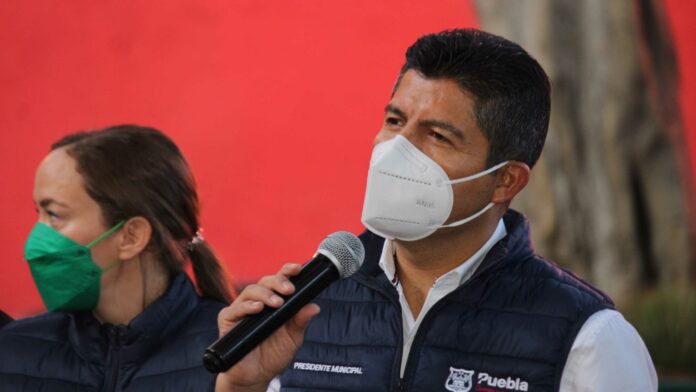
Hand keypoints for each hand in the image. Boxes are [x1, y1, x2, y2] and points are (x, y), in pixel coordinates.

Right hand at [215, 263, 319, 391]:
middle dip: (278, 281)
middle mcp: (257, 302)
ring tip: (277, 303)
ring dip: (265, 294)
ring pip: (251, 291)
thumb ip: (300, 322)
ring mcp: (242, 310)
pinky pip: (234, 308)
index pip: (280, 281)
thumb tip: (314, 307)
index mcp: (274, 302)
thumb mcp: (293, 338)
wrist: (256, 376)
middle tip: (289, 290)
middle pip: (265, 282)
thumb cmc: (274, 354)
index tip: (298, 269)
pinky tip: (258, 308)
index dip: (287, 271)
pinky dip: (246, 306)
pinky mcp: (228, 320)